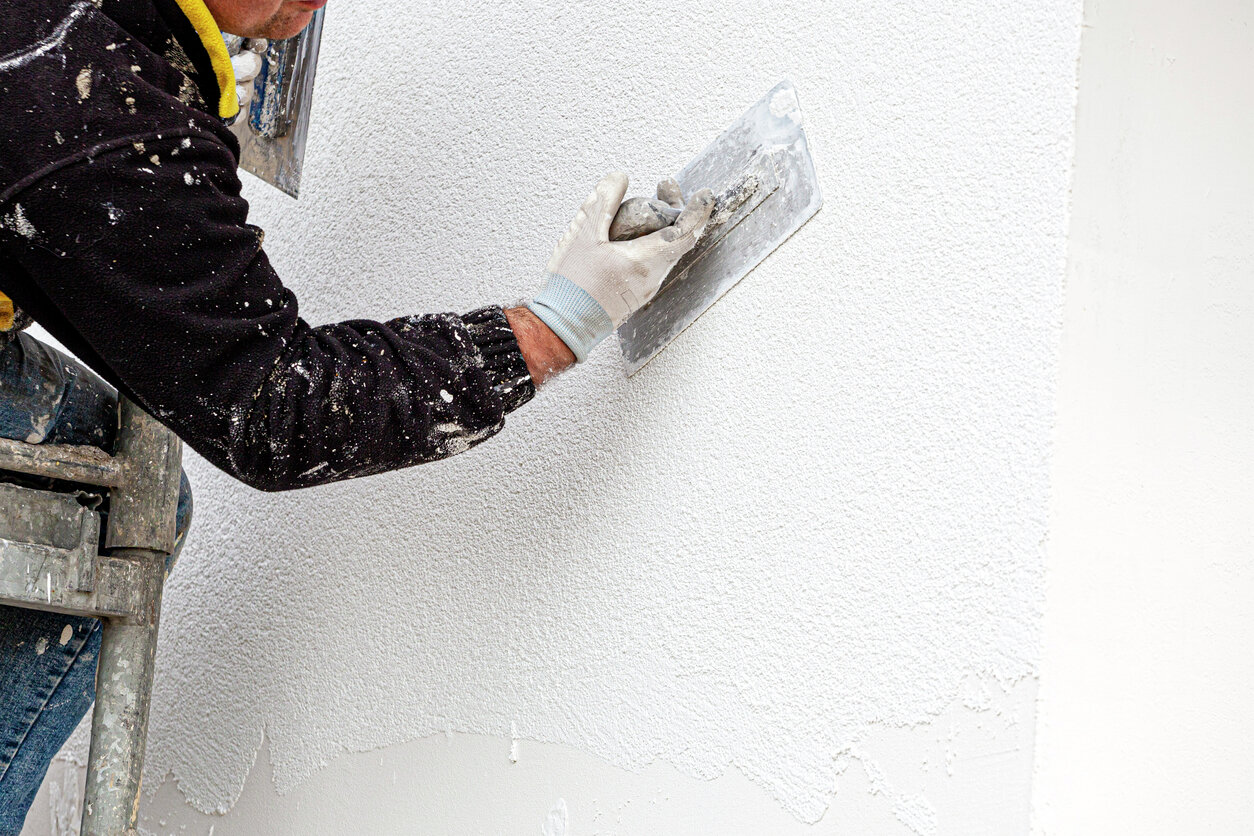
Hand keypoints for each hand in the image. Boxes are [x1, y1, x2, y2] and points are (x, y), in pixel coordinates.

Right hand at [528, 172, 713, 360]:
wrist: (562, 326)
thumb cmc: (570, 286)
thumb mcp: (583, 233)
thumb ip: (603, 201)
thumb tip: (620, 178)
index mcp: (643, 262)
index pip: (684, 233)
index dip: (697, 211)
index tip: (704, 194)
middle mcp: (650, 278)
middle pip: (678, 241)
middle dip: (678, 211)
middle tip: (665, 187)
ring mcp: (643, 289)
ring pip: (665, 253)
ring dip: (664, 227)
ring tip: (648, 204)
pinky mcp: (633, 295)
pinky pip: (652, 264)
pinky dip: (652, 242)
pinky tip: (633, 233)